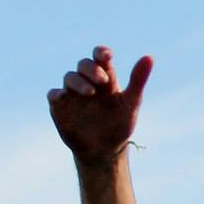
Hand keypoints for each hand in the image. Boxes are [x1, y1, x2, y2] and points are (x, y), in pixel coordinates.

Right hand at [48, 45, 153, 168]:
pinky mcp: (60, 107)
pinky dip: (56, 94)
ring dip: (78, 81)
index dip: (101, 52)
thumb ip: (138, 80)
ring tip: (90, 92)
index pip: (100, 58)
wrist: (105, 150)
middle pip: (84, 64)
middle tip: (103, 80)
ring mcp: (72, 94)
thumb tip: (150, 57)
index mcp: (105, 79)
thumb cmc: (119, 124)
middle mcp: (87, 82)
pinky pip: (53, 95)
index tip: (107, 55)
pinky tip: (62, 96)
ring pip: (69, 77)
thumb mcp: (131, 103)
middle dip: (91, 69)